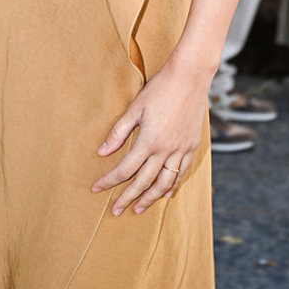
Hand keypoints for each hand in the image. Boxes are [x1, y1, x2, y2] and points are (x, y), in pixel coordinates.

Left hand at [91, 56, 209, 215]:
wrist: (190, 77)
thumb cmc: (160, 88)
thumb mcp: (135, 108)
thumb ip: (118, 132)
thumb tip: (102, 152)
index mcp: (149, 141)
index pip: (125, 169)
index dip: (109, 180)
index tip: (96, 188)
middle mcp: (166, 150)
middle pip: (144, 182)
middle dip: (128, 198)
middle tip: (116, 211)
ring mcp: (181, 150)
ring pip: (164, 183)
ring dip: (150, 198)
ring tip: (139, 208)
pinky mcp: (192, 146)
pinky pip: (181, 173)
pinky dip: (172, 186)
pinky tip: (165, 193)